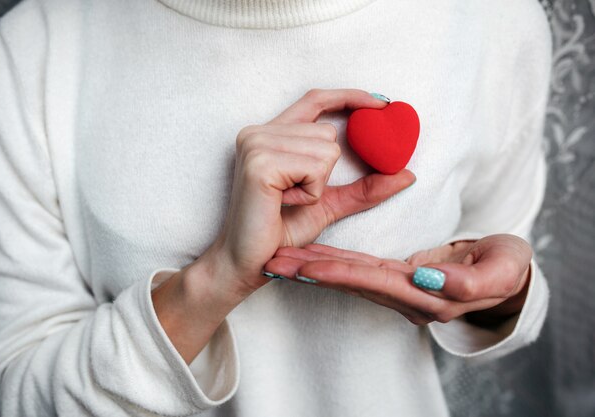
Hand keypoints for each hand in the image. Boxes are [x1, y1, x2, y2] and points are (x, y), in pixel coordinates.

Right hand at [204, 89, 414, 296]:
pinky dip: (310, 192)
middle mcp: (258, 132)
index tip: (382, 104)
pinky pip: (315, 168)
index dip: (349, 97)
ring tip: (288, 200)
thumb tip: (408, 174)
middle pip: (329, 132)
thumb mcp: (329, 203)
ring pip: (326, 149)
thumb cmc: (282, 231)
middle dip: (326, 170)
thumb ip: (364, 187)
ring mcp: (256, 144)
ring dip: (318, 184)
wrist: (249, 262)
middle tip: (294, 195)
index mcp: (270, 134)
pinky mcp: (259, 163)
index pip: (316, 100)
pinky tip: (284, 203)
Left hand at [262, 234, 531, 325]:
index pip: (377, 282)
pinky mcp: (395, 279)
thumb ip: (470, 281)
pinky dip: (330, 264)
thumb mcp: (503, 270)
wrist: (507, 275)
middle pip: (351, 283)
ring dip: (313, 269)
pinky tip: (307, 258)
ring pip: (348, 277)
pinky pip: (357, 271)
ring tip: (278, 261)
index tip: (308, 267)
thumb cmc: (507, 267)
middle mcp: (406, 297)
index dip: (341, 274)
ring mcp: (398, 290)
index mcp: (429, 296)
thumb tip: (432, 283)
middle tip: (274, 264)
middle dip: (312, 273)